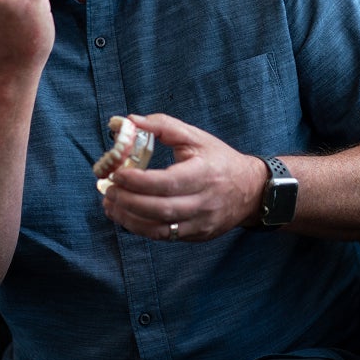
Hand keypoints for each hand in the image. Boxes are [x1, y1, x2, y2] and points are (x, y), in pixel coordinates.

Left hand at [101, 113, 264, 241]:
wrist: (251, 190)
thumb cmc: (218, 159)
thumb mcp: (195, 136)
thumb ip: (162, 126)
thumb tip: (129, 122)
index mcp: (205, 174)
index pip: (168, 182)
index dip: (139, 181)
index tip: (117, 174)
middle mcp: (205, 202)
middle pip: (162, 209)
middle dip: (129, 202)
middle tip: (108, 190)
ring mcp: (201, 223)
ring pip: (160, 229)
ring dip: (130, 219)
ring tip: (110, 205)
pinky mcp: (197, 235)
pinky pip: (164, 237)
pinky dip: (141, 228)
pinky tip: (125, 216)